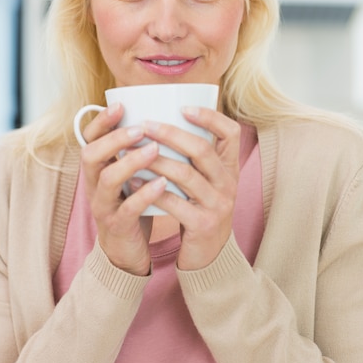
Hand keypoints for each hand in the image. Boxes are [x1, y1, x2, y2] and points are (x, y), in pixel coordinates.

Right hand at [79, 103, 166, 275]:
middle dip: (115, 139)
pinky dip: (144, 194)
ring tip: (155, 150)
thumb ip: (137, 151)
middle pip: (91, 155)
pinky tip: (163, 183)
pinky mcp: (117, 226)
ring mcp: (104, 206)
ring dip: (131, 162)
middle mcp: (95, 184)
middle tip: (141, 128)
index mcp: (99, 168)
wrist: (126, 251)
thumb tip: (161, 116)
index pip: (89, 138)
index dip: (101, 121)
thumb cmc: (133, 204)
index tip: (119, 104)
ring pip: (108, 180)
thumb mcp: (130, 175)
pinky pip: (127, 209)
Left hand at [140, 108, 239, 270]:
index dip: (210, 116)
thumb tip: (166, 119)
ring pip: (185, 175)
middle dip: (171, 134)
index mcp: (230, 167)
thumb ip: (195, 157)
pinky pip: (174, 203)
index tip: (183, 107)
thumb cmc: (200, 208)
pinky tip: (131, 182)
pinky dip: (151, 191)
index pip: (231, 132)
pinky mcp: (203, 225)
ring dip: (156, 161)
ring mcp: (218, 205)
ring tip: (133, 151)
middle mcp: (228, 183)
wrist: (208, 254)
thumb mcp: (208, 181)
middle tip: (146, 125)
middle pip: (202, 149)